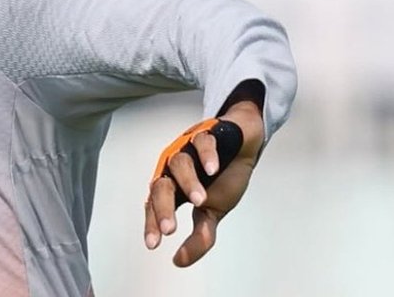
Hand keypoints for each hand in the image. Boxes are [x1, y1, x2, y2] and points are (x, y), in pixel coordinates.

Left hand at [143, 99, 264, 266]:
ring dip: (188, 183)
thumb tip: (179, 260)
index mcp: (173, 186)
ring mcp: (188, 149)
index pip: (156, 205)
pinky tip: (213, 169)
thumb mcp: (213, 212)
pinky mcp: (207, 134)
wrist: (243, 145)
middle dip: (163, 207)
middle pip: (161, 185)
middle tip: (170, 229)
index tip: (153, 244)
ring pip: (179, 163)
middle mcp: (175, 168)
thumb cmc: (223, 178)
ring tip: (200, 201)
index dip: (152, 223)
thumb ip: (199, 236)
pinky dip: (206, 155)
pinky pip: (202, 142)